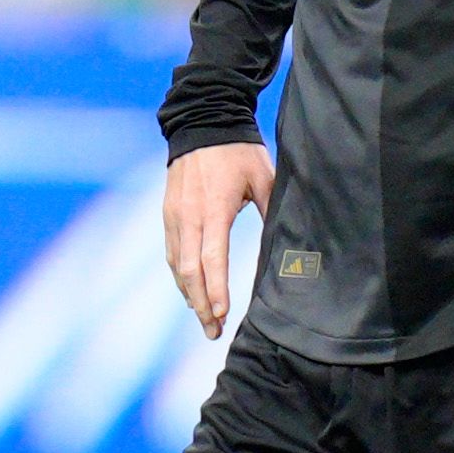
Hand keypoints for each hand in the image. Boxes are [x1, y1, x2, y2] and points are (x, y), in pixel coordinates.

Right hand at [163, 142, 272, 338]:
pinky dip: (180, 277)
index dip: (215, 288)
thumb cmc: (238, 151)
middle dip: (200, 304)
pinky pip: (171, 252)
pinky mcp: (168, 214)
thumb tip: (285, 246)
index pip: (212, 257)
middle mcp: (188, 216)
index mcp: (213, 208)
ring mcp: (174, 216)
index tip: (220, 313)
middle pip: (188, 270)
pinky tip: (191, 292)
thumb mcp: (263, 178)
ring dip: (189, 295)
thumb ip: (270, 212)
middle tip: (213, 331)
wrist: (202, 121)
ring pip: (176, 265)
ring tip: (204, 320)